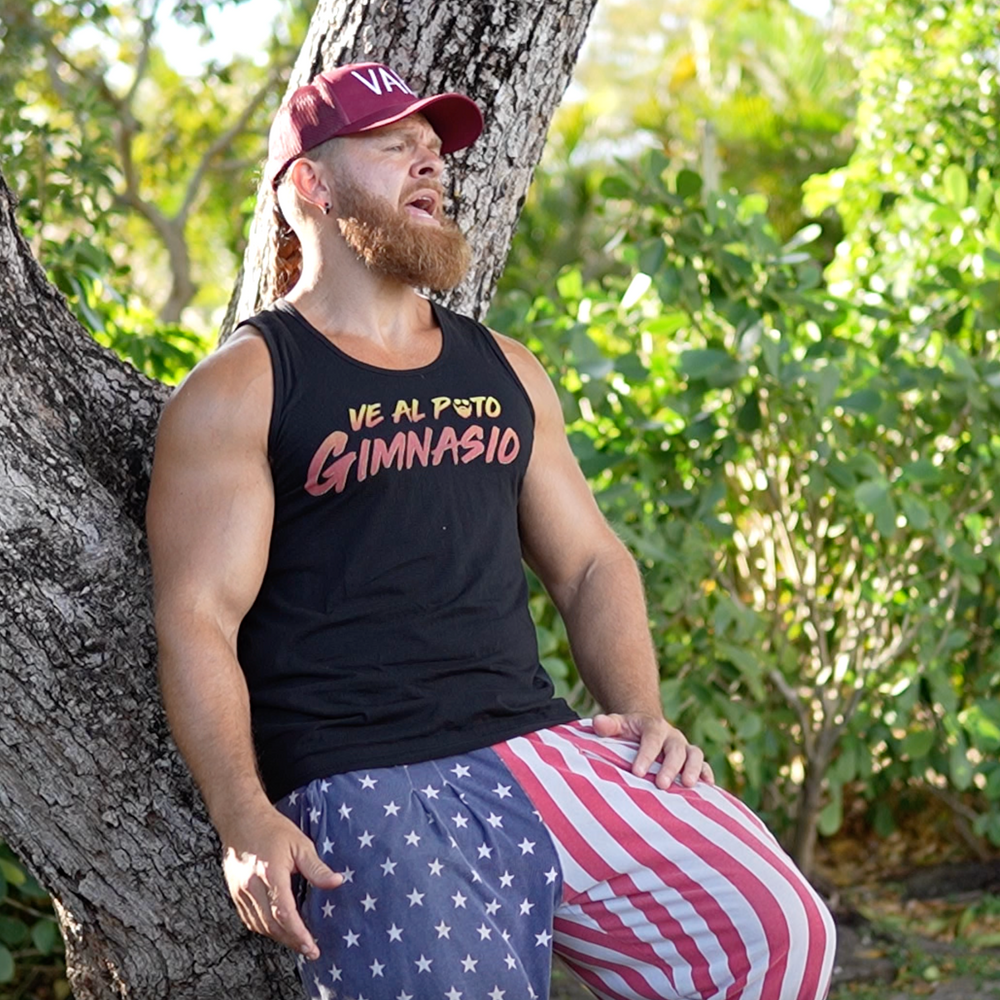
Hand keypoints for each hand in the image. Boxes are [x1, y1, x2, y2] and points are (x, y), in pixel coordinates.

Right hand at [221, 806, 342, 958]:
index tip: (311, 946)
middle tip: (309, 949)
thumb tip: (336, 882)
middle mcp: (252, 886)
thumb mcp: (300, 844)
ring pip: (259, 926)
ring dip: (279, 937)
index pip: (284, 912)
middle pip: (272, 925)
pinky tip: (277, 928)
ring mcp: (240, 892)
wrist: (241, 819)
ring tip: (297, 941)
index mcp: (270, 873)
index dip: (298, 933)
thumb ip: (316, 868)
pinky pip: (250, 920)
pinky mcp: (235, 894)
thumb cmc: (272, 829)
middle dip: (292, 940)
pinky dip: (265, 928)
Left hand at [592, 712, 714, 789]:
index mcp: (653, 727)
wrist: (646, 728)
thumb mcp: (618, 724)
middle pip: (676, 749)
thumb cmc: (629, 731)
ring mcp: (685, 747)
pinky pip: (705, 765)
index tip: (636, 772)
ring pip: (695, 754)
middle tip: (661, 785)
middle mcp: (672, 736)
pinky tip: (707, 787)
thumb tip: (597, 722)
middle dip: (670, 767)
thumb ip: (608, 724)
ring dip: (694, 769)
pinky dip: (707, 774)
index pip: (651, 739)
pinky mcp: (692, 760)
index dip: (645, 755)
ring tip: (688, 785)